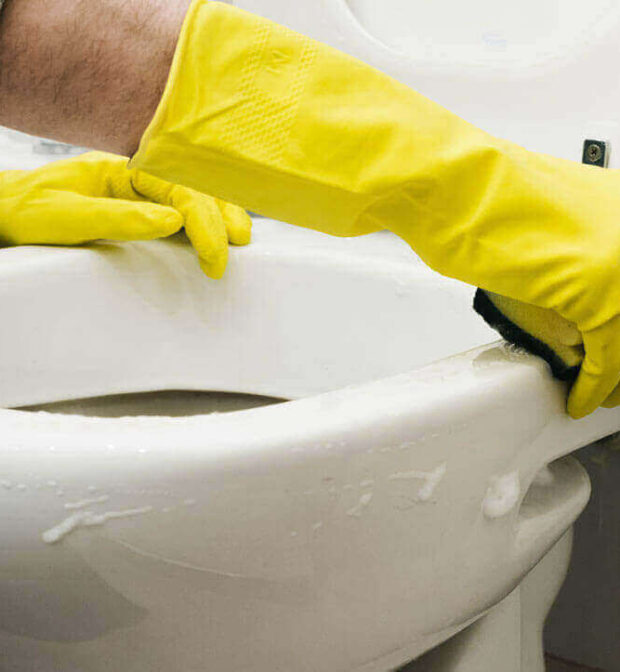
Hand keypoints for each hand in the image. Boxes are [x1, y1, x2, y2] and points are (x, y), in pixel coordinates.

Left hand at [0, 151, 250, 277]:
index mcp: (121, 169)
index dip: (204, 224)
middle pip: (193, 189)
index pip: (178, 190)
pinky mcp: (135, 211)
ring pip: (190, 198)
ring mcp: (136, 194)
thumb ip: (120, 217)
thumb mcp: (68, 216)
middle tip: (238, 246)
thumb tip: (173, 221)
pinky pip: (177, 212)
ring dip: (218, 214)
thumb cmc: (27, 212)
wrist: (2, 215)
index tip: (215, 258)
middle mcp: (133, 178)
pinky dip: (202, 222)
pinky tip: (215, 234)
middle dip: (221, 216)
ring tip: (240, 237)